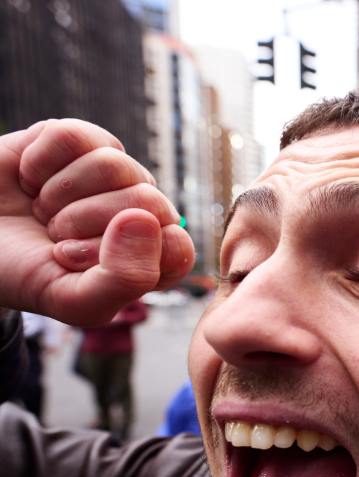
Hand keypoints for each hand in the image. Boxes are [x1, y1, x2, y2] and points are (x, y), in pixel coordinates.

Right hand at [0, 119, 193, 325]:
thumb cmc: (24, 274)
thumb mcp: (74, 301)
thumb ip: (125, 281)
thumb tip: (146, 220)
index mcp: (152, 256)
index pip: (177, 248)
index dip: (125, 255)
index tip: (77, 262)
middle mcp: (141, 212)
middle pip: (146, 201)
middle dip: (85, 223)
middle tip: (55, 236)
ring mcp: (113, 174)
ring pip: (113, 165)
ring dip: (61, 194)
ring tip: (43, 210)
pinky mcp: (78, 140)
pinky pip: (73, 137)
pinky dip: (39, 163)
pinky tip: (30, 180)